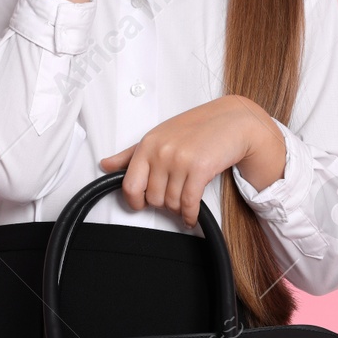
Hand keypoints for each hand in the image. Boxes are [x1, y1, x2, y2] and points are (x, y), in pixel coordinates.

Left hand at [99, 97, 268, 228]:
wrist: (232, 121)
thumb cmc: (196, 128)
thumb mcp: (159, 136)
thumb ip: (131, 154)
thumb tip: (105, 165)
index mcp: (147, 144)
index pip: (130, 185)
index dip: (135, 201)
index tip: (142, 204)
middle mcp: (161, 152)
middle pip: (152, 198)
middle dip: (162, 204)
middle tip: (171, 198)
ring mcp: (180, 160)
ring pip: (171, 203)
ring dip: (178, 209)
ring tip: (184, 202)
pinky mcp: (200, 169)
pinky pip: (189, 204)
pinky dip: (190, 216)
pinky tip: (191, 216)